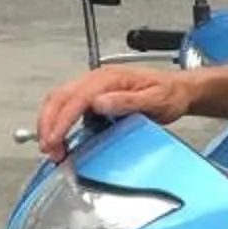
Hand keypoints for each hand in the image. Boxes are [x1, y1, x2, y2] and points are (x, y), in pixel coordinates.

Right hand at [34, 64, 193, 160]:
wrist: (179, 90)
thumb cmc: (170, 95)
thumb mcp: (155, 100)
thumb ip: (128, 101)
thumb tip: (99, 103)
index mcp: (110, 78)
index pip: (77, 97)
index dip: (62, 120)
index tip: (54, 140)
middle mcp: (98, 79)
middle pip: (60, 97)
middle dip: (48, 123)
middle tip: (48, 149)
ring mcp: (94, 86)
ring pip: (59, 100)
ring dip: (50, 123)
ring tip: (52, 149)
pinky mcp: (93, 96)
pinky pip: (68, 105)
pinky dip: (58, 122)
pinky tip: (61, 139)